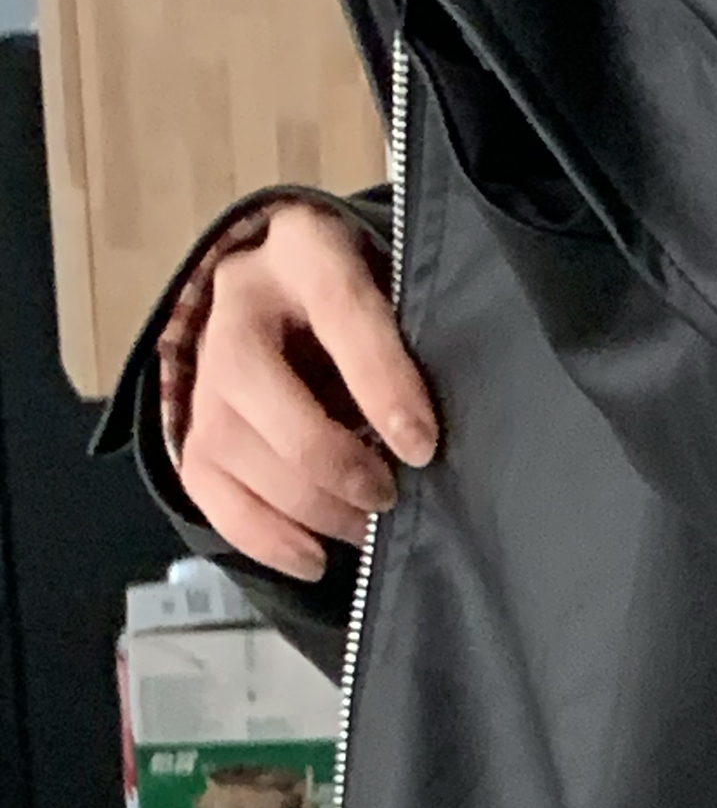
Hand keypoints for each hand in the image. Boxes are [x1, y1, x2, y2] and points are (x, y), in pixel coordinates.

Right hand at [178, 201, 438, 582]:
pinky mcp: (195, 429)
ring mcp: (206, 367)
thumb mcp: (406, 303)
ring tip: (365, 529)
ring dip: (308, 505)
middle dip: (329, 457)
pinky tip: (315, 558)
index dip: (379, 381)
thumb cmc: (379, 314)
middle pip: (256, 383)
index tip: (421, 447)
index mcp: (305, 249)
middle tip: (387, 495)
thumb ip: (419, 351)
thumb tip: (431, 443)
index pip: (338, 306)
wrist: (308, 309)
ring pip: (234, 445)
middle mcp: (239, 299)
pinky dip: (265, 537)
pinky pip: (210, 490)